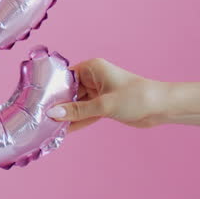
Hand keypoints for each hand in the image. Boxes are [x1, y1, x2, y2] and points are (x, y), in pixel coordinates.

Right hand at [46, 58, 170, 131]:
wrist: (162, 107)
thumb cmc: (136, 97)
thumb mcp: (103, 105)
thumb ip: (77, 110)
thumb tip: (52, 114)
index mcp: (92, 68)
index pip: (65, 77)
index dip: (52, 89)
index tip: (37, 101)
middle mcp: (93, 78)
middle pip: (69, 91)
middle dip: (58, 105)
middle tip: (40, 117)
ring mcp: (99, 92)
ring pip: (77, 104)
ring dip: (67, 115)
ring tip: (49, 126)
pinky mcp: (104, 106)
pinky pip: (86, 113)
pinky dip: (77, 121)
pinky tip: (64, 130)